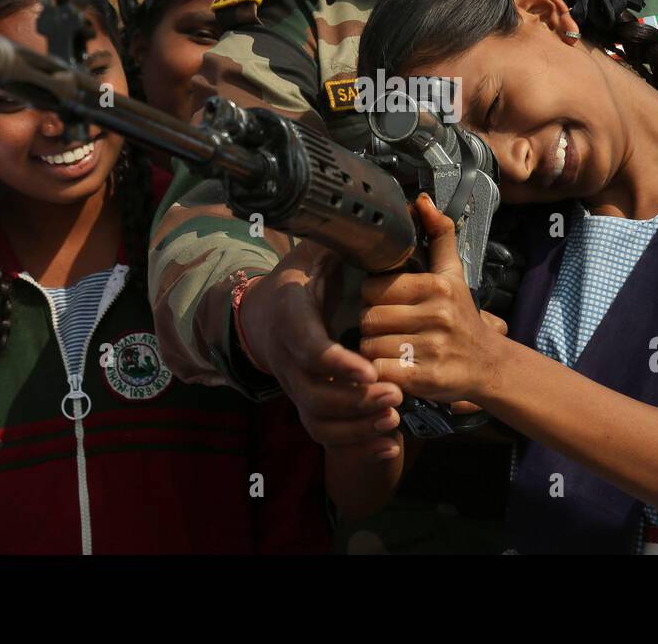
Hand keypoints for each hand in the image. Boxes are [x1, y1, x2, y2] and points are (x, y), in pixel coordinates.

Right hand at [239, 240, 403, 455]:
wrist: (263, 312)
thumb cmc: (302, 276)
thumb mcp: (317, 249)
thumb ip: (347, 238)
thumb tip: (386, 216)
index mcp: (290, 313)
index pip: (308, 345)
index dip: (335, 362)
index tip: (368, 367)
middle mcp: (286, 354)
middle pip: (313, 391)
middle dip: (354, 398)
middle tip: (394, 394)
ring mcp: (293, 382)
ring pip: (317, 417)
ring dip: (357, 423)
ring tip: (394, 414)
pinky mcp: (304, 401)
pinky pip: (323, 432)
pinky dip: (355, 442)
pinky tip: (388, 440)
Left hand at [359, 193, 507, 405]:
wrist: (489, 365)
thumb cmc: (462, 317)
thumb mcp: (453, 273)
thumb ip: (438, 235)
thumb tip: (422, 200)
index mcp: (436, 286)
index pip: (373, 287)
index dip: (375, 298)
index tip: (388, 305)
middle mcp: (436, 315)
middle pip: (368, 318)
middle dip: (372, 326)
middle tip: (387, 330)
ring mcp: (432, 348)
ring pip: (369, 346)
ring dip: (373, 351)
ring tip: (391, 349)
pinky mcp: (425, 379)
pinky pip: (380, 371)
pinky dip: (380, 373)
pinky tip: (393, 368)